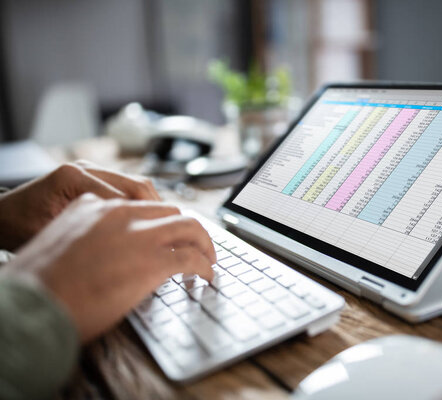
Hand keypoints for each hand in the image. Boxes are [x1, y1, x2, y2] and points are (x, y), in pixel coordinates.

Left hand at [0, 160, 160, 250]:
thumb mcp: (51, 237)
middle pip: (138, 185)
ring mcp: (91, 171)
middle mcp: (85, 168)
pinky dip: (142, 205)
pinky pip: (128, 188)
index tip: (166, 237)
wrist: (1, 217)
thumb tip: (124, 250)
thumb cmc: (18, 228)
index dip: (149, 218)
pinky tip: (150, 224)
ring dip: (154, 207)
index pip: (124, 196)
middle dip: (160, 210)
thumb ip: (85, 237)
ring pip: (137, 185)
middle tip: (176, 232)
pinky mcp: (95, 178)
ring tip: (167, 229)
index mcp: (73, 177)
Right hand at [2, 194, 215, 341]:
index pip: (142, 206)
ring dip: (204, 243)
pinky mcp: (152, 262)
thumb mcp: (62, 243)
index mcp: (94, 205)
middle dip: (188, 230)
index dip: (160, 224)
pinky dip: (204, 266)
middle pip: (171, 211)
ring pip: (189, 227)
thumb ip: (91, 237)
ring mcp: (138, 235)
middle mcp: (119, 214)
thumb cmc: (38, 284)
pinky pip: (192, 258)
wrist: (29, 305)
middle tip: (197, 247)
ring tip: (208, 260)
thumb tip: (112, 252)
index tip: (168, 237)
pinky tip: (206, 276)